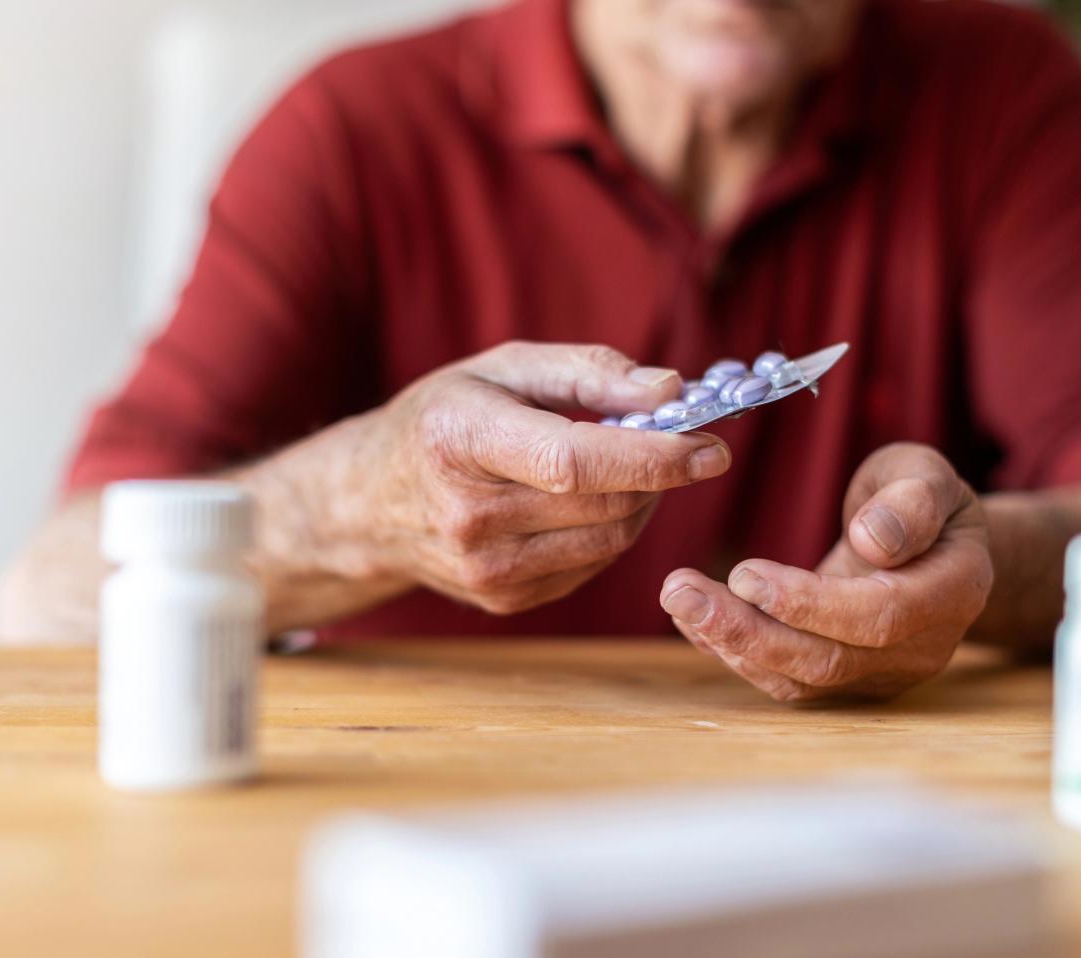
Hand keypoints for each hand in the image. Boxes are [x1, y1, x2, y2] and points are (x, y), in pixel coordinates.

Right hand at [344, 342, 730, 613]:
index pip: (575, 462)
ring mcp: (484, 569)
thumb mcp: (502, 368)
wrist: (368, 502)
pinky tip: (588, 501)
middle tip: (681, 442)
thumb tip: (670, 389)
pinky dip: (612, 530)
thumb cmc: (443, 419)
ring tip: (628, 466)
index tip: (712, 445)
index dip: (654, 456)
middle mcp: (468, 515)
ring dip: (643, 502)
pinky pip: (592, 564)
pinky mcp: (503, 599)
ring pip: (610, 539)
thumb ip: (589, 372)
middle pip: (605, 503)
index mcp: (461, 442)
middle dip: (662, 474)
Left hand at [659, 443, 992, 701]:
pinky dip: (736, 651)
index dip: (811, 603)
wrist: (933, 544)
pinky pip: (787, 679)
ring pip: (801, 679)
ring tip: (677, 599)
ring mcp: (882, 673)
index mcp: (953, 591)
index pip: (880, 615)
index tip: (745, 574)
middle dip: (748, 631)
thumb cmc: (922, 499)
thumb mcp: (926, 476)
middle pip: (829, 660)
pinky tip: (694, 619)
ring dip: (731, 644)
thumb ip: (911, 502)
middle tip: (679, 591)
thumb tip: (873, 539)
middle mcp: (921, 648)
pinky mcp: (846, 681)